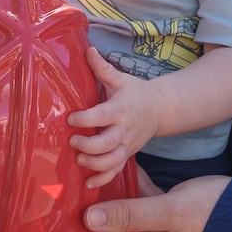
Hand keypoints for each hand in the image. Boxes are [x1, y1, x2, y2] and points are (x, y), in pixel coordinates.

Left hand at [68, 47, 165, 188]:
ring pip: (111, 161)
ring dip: (93, 164)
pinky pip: (116, 171)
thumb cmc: (135, 92)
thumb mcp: (121, 79)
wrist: (160, 109)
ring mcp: (126, 145)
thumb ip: (102, 68)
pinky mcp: (127, 155)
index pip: (101, 116)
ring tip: (79, 158)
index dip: (85, 119)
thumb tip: (88, 49)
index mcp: (120, 109)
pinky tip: (88, 183)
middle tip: (73, 140)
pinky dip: (102, 179)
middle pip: (106, 144)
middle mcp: (124, 130)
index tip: (71, 118)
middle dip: (87, 145)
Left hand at [86, 175, 229, 231]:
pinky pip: (142, 197)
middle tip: (75, 179)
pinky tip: (119, 165)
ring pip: (127, 207)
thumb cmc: (210, 214)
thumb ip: (129, 215)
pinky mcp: (165, 210)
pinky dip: (132, 184)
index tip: (67, 202)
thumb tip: (89, 219)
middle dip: (98, 203)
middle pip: (115, 223)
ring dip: (114, 190)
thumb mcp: (166, 212)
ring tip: (90, 168)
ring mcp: (157, 227)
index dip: (88, 222)